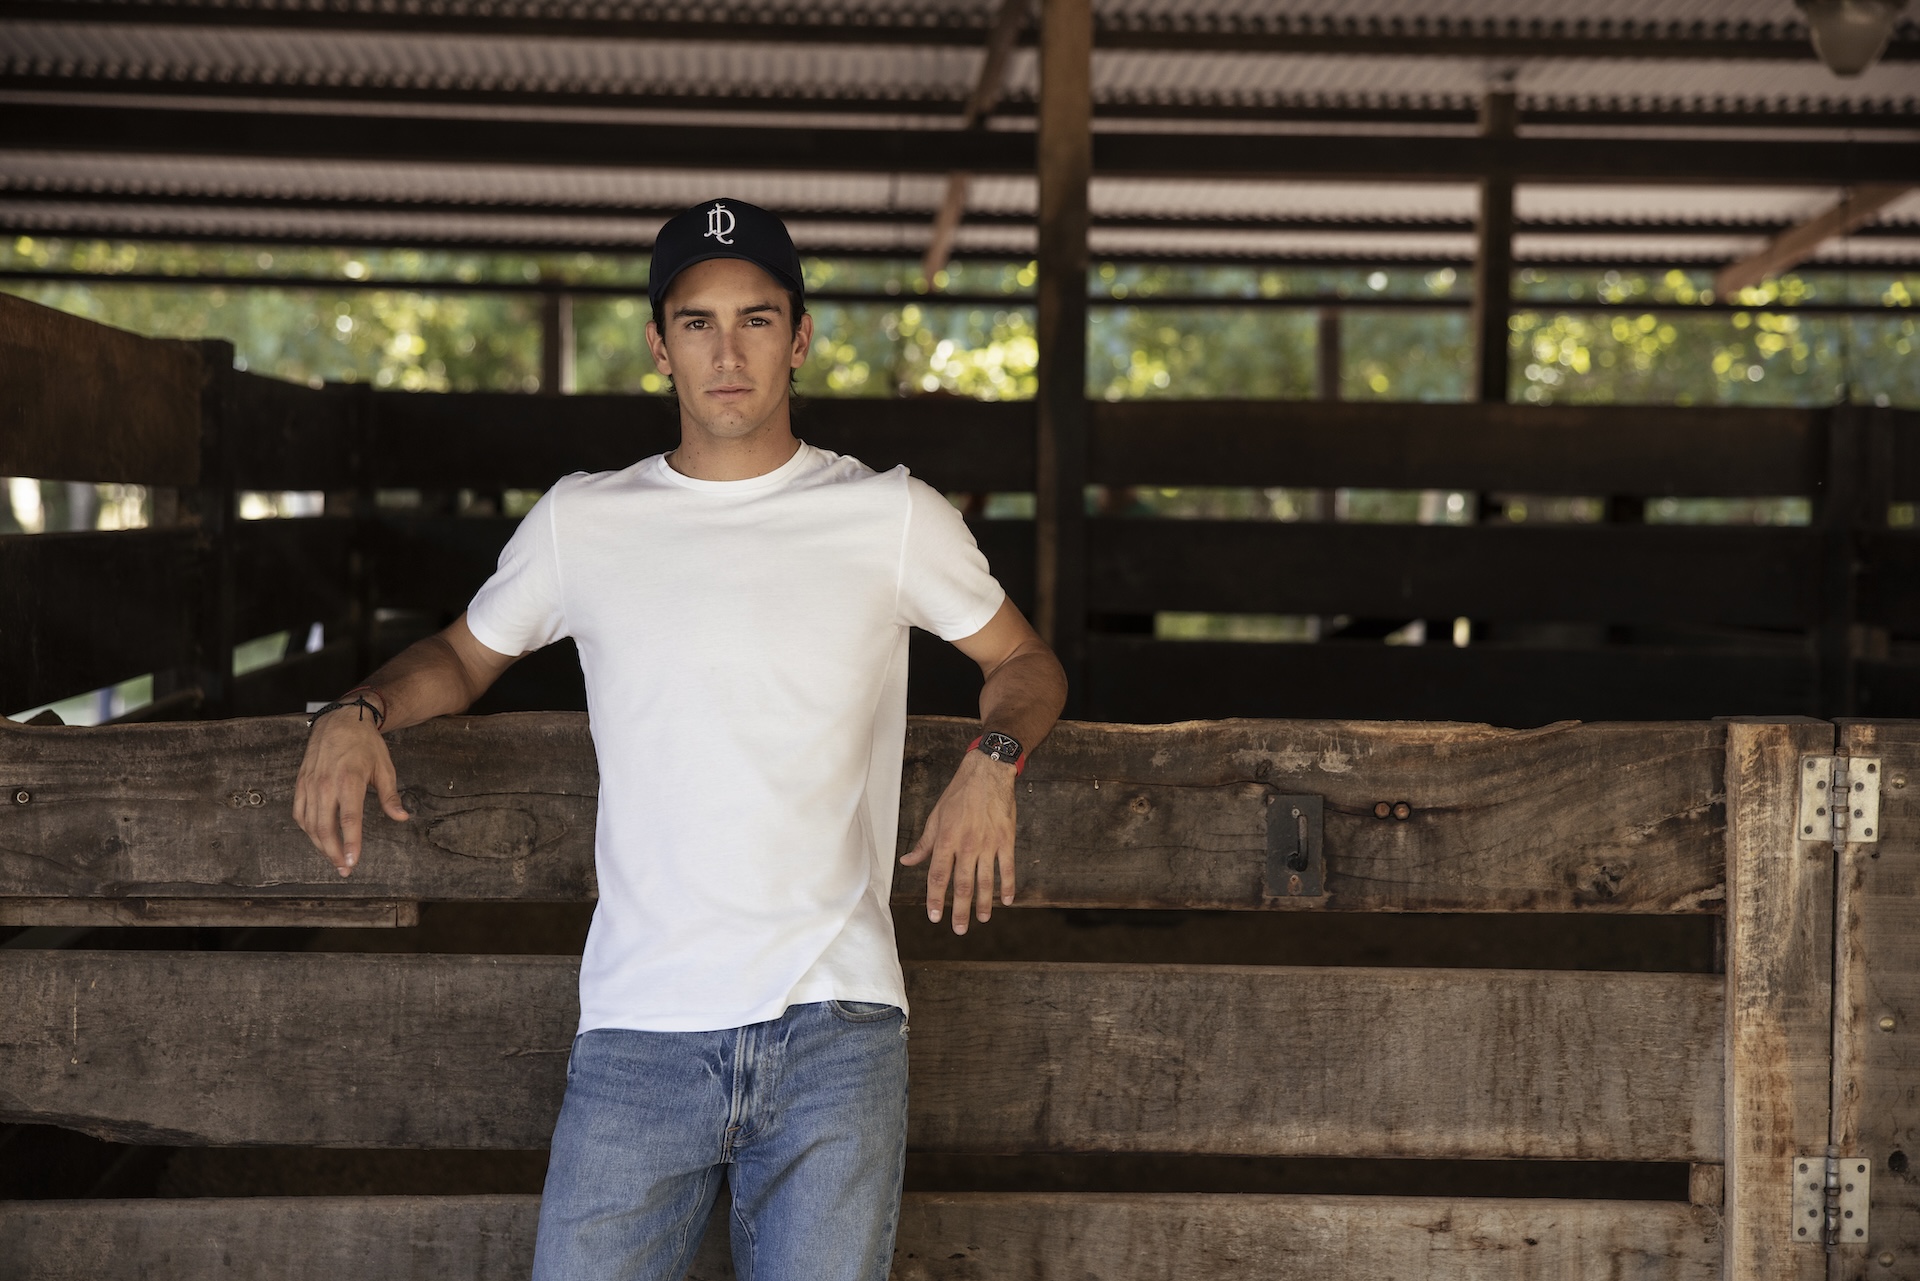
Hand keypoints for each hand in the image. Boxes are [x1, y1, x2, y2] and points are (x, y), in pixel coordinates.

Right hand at [293, 708, 409, 876]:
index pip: (349, 820)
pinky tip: (318, 838)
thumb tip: (402, 817)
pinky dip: (307, 830)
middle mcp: (326, 784)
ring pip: (310, 824)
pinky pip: (299, 813)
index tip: (352, 862)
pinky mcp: (301, 783)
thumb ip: (390, 796)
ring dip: (320, 846)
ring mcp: (310, 784)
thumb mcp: (385, 768)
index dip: (350, 844)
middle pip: (325, 828)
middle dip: (334, 853)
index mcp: (349, 781)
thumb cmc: (366, 745)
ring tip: (334, 859)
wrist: (340, 720)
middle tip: (345, 869)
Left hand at [899, 750, 1016, 933]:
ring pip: (985, 881)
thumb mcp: (935, 816)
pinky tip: (1006, 901)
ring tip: (981, 920)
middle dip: (960, 910)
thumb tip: (907, 862)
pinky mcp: (1006, 840)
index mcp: (946, 839)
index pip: (938, 876)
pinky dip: (1007, 886)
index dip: (935, 899)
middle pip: (962, 885)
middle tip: (959, 929)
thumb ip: (924, 844)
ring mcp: (988, 844)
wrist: (988, 772)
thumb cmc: (959, 794)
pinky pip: (1007, 868)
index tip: (934, 916)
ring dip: (983, 904)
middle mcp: (967, 845)